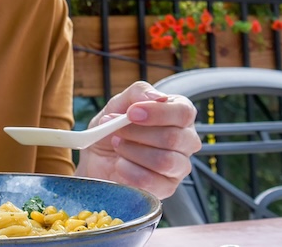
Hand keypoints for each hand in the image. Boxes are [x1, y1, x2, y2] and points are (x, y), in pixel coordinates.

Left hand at [75, 81, 200, 198]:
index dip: (158, 113)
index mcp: (179, 115)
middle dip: (137, 133)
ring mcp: (179, 167)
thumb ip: (138, 93)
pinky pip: (152, 182)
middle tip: (116, 130)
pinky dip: (129, 171)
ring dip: (132, 151)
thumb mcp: (118, 104)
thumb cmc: (112, 129)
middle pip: (174, 138)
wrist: (96, 160)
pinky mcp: (167, 188)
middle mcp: (185, 141)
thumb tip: (157, 96)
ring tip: (117, 145)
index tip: (132, 113)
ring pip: (164, 161)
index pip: (184, 112)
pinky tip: (120, 164)